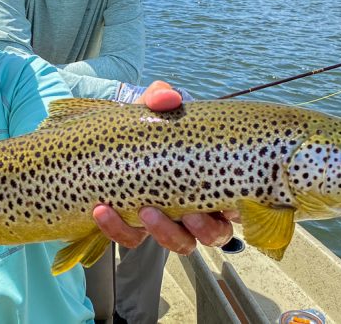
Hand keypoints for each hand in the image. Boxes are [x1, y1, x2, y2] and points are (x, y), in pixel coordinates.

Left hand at [104, 81, 235, 253]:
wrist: (104, 139)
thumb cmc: (144, 125)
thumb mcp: (153, 108)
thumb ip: (160, 98)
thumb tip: (168, 98)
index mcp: (210, 179)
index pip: (238, 204)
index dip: (238, 210)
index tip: (230, 204)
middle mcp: (195, 207)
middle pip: (215, 234)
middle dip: (205, 228)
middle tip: (190, 213)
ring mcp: (166, 222)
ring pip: (180, 243)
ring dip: (165, 232)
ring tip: (145, 210)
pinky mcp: (134, 229)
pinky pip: (130, 239)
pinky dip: (117, 228)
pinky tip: (102, 209)